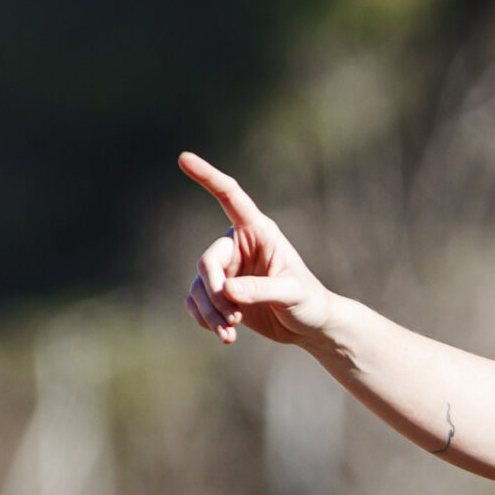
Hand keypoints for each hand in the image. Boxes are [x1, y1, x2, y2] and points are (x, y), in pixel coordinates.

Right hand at [179, 152, 337, 348]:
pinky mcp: (220, 294)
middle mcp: (238, 246)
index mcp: (258, 232)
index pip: (230, 197)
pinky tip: (225, 335)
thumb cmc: (309, 303)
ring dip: (210, 312)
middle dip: (215, 292)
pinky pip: (196, 302)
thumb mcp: (292, 294)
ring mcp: (227, 270)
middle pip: (206, 261)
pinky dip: (204, 320)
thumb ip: (262, 290)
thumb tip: (227, 291)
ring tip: (230, 334)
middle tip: (234, 317)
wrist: (310, 327)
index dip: (208, 177)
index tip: (183, 158)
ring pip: (199, 286)